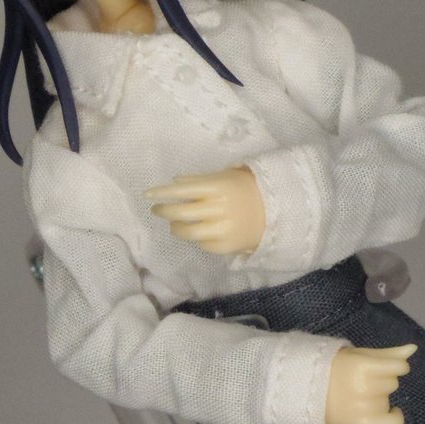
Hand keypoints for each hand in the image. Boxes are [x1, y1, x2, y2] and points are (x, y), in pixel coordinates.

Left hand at [145, 166, 265, 254]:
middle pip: (180, 211)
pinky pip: (201, 243)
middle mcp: (218, 208)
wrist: (276, 213)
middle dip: (164, 210)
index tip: (148, 194)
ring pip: (187, 231)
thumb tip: (175, 182)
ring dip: (175, 227)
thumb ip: (200, 180)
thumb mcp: (226, 177)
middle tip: (157, 209)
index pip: (182, 190)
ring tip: (174, 224)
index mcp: (218, 187)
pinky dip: (196, 237)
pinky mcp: (224, 246)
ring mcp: (221, 229)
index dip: (162, 192)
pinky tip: (198, 231)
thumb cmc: (248, 190)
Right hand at [325, 344, 416, 423]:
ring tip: (361, 395)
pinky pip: (394, 421)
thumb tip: (413, 349)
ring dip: (381, 396)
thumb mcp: (359, 355)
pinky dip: (395, 416)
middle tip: (362, 380)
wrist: (308, 394)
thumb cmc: (336, 369)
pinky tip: (390, 411)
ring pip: (390, 399)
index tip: (383, 367)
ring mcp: (364, 408)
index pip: (398, 366)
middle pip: (393, 383)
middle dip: (382, 380)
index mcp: (362, 366)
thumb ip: (388, 353)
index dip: (394, 366)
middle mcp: (364, 387)